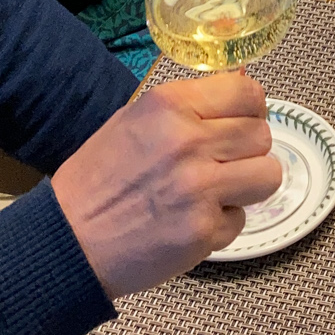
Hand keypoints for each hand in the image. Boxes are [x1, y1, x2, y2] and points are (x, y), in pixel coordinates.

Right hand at [53, 73, 278, 298]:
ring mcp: (199, 187)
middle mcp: (189, 140)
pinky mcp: (203, 231)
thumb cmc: (99, 179)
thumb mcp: (135, 120)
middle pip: (262, 135)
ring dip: (248, 186)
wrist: (67, 243)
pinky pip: (241, 220)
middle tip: (224, 163)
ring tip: (218, 192)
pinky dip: (222, 224)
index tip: (243, 122)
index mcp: (170, 105)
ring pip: (268, 174)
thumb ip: (187, 109)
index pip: (246, 92)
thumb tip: (241, 99)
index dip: (251, 109)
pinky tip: (192, 223)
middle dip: (249, 151)